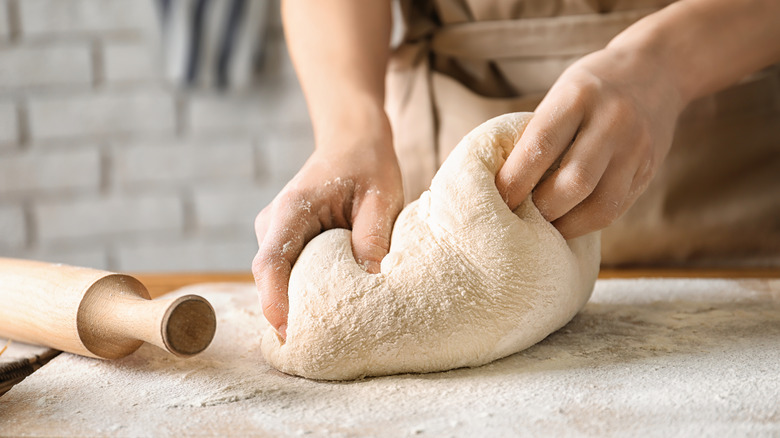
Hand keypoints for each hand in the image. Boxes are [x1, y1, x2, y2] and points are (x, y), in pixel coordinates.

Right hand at [252, 122, 402, 338]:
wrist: (352, 140)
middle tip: (318, 344)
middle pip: (271, 276)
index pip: (271, 261)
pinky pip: (287, 270)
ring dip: (297, 299)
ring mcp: (275, 230)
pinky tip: (328, 304)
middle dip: (287, 310)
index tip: (286, 330)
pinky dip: (302, 288)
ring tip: (328, 327)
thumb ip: (373, 238)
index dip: (274, 299)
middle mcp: (274, 221)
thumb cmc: (367, 164)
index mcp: (293, 208)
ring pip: (278, 276)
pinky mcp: (285, 238)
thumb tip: (371, 282)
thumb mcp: (381, 198)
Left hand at [496, 45, 684, 238]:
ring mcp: (636, 148)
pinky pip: (616, 208)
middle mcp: (612, 121)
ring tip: (541, 229)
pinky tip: (566, 224)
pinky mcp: (649, 169)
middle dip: (540, 208)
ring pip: (600, 204)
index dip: (514, 181)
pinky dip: (586, 223)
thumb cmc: (589, 89)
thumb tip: (502, 184)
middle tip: (517, 218)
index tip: (496, 199)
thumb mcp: (561, 95)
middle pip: (574, 182)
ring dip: (565, 225)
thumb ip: (538, 134)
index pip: (540, 146)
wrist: (655, 69)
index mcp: (578, 96)